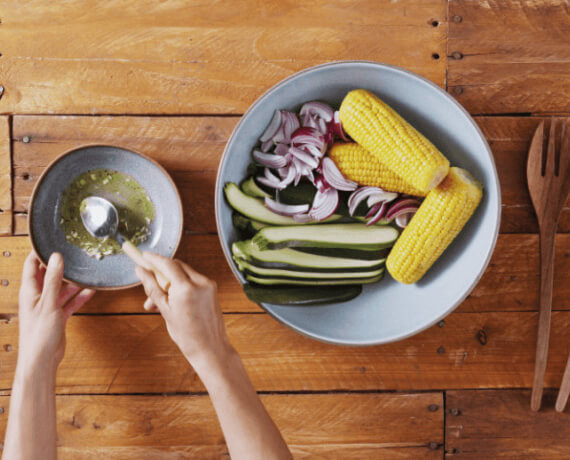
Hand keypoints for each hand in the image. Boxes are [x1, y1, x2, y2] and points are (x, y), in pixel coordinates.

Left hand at [18, 252, 94, 370]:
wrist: (41, 359)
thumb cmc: (39, 333)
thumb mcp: (48, 302)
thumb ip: (53, 279)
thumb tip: (56, 257)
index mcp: (29, 291)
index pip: (32, 265)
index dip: (39, 253)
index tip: (51, 241)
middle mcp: (37, 297)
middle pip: (48, 275)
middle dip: (61, 266)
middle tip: (74, 255)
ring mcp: (48, 306)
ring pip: (61, 289)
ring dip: (73, 282)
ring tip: (86, 273)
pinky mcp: (57, 316)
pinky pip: (69, 302)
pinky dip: (79, 297)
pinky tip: (90, 291)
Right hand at [135, 253, 231, 369]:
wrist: (210, 348)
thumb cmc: (187, 334)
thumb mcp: (164, 310)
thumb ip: (152, 287)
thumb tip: (140, 270)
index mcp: (186, 288)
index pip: (167, 264)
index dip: (154, 259)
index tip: (143, 256)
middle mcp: (200, 282)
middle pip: (176, 266)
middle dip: (161, 273)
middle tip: (149, 287)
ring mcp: (209, 285)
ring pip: (184, 273)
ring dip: (170, 282)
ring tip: (159, 303)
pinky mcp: (213, 289)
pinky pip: (193, 280)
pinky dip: (182, 286)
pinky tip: (174, 302)